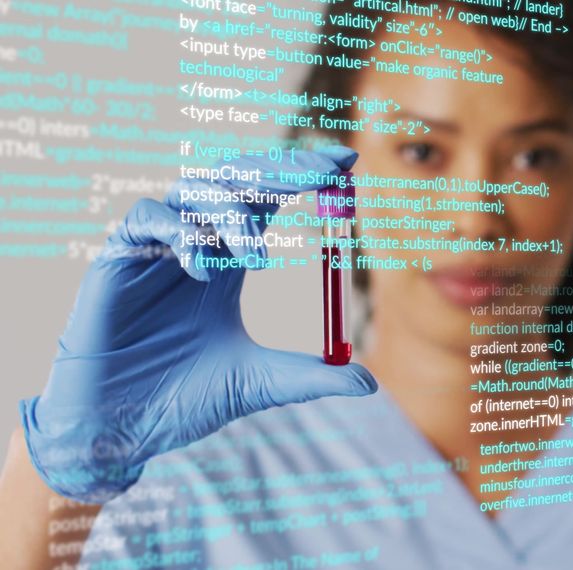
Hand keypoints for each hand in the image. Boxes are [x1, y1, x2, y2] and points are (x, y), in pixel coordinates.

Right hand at [18, 146, 375, 502]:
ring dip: (234, 212)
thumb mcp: (259, 384)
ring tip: (258, 256)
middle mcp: (196, 243)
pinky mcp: (118, 259)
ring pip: (195, 189)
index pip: (269, 198)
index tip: (347, 162)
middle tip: (321, 173)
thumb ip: (311, 377)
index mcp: (230, 260)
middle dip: (281, 170)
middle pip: (237, 180)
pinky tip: (204, 271)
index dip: (304, 173)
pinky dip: (181, 232)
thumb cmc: (183, 400)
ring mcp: (156, 248)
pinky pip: (147, 217)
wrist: (120, 431)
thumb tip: (370, 384)